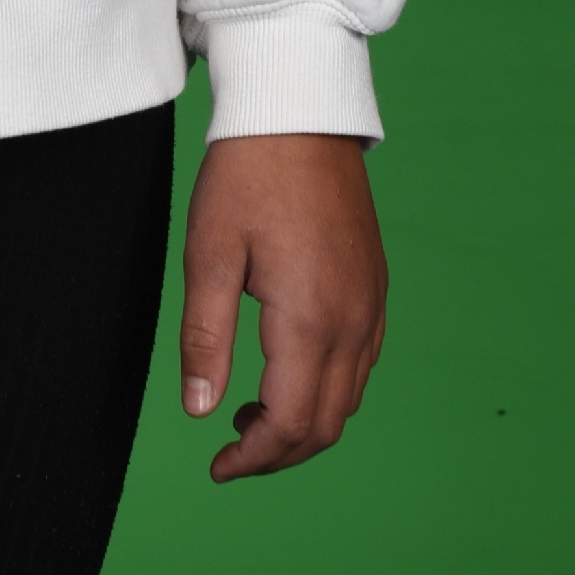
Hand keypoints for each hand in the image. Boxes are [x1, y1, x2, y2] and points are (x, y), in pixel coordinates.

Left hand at [180, 131, 387, 482]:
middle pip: (327, 424)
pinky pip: (363, 362)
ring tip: (250, 412)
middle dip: (279, 452)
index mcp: (311, 319)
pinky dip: (329, 388)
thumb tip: (199, 411)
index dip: (253, 458)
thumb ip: (205, 338)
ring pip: (349, 398)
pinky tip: (289, 372)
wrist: (299, 108)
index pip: (291, 423)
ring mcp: (372, 303)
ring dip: (305, 423)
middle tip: (230, 450)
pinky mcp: (375, 284)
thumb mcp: (209, 253)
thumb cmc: (247, 174)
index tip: (216, 467)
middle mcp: (354, 321)